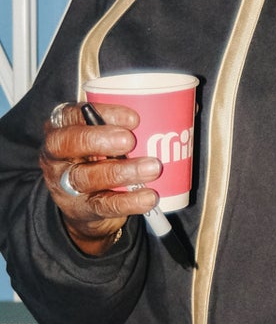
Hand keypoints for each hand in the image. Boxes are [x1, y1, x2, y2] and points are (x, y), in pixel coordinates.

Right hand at [39, 102, 159, 255]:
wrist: (86, 208)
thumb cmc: (99, 160)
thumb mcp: (104, 139)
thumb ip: (123, 127)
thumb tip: (171, 116)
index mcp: (61, 129)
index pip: (72, 114)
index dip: (101, 114)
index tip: (133, 118)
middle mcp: (56, 155)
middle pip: (68, 144)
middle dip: (100, 140)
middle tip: (130, 141)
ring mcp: (64, 184)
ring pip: (86, 177)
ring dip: (121, 171)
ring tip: (152, 168)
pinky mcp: (80, 209)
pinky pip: (103, 204)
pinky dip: (128, 201)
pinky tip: (148, 197)